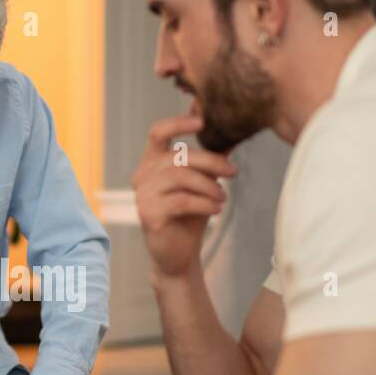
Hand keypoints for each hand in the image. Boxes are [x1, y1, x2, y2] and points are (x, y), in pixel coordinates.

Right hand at [132, 112, 236, 279]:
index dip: (178, 122)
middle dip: (211, 161)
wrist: (179, 253)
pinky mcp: (148, 213)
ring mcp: (142, 194)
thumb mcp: (202, 182)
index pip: (158, 132)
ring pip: (180, 177)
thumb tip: (229, 129)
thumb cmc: (190, 215)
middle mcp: (142, 175)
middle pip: (178, 156)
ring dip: (209, 185)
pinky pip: (181, 200)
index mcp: (152, 162)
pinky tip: (216, 209)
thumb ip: (209, 158)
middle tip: (233, 171)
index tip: (202, 121)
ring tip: (223, 197)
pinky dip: (204, 203)